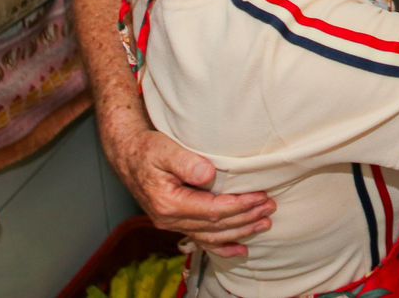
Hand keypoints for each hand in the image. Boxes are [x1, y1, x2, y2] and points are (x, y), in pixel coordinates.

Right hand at [105, 124, 274, 255]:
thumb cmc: (147, 149)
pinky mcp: (176, 222)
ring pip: (211, 236)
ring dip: (240, 231)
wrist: (128, 155)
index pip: (212, 210)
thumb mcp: (164, 149)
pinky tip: (240, 250)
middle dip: (246, 218)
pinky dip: (222, 247)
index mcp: (168, 203)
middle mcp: (169, 220)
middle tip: (270, 208)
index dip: (239, 206)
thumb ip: (186, 162)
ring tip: (264, 223)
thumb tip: (208, 175)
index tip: (260, 197)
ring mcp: (172, 224)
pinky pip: (201, 240)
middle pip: (216, 225)